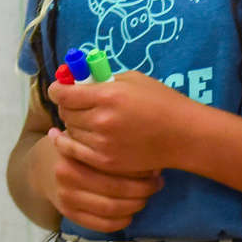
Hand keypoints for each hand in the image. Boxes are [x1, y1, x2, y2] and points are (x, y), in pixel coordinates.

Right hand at [29, 130, 164, 232]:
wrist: (41, 167)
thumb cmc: (73, 148)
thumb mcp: (85, 137)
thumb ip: (109, 144)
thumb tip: (149, 157)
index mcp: (72, 157)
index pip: (113, 169)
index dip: (139, 172)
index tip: (155, 168)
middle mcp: (67, 179)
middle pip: (115, 192)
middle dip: (143, 190)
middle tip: (157, 183)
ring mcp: (66, 200)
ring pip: (111, 210)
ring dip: (135, 206)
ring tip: (146, 197)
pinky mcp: (70, 215)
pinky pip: (102, 225)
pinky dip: (122, 221)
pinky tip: (131, 212)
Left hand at [50, 69, 199, 176]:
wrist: (184, 135)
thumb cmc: (161, 101)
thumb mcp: (132, 79)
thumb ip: (102, 80)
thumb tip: (78, 81)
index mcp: (107, 95)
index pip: (64, 93)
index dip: (57, 90)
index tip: (59, 89)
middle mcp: (101, 120)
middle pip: (65, 112)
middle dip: (67, 106)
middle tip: (75, 103)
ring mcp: (103, 143)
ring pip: (70, 132)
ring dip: (73, 124)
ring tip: (85, 120)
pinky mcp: (106, 161)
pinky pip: (75, 152)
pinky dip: (70, 143)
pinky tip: (68, 137)